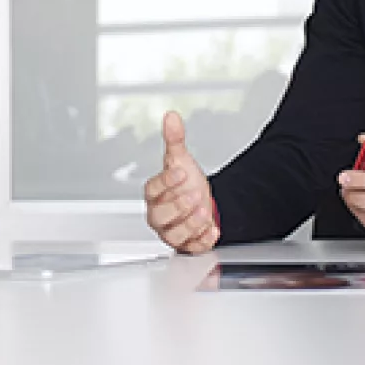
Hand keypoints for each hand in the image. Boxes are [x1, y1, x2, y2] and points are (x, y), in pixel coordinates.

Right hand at [143, 112, 219, 253]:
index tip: (181, 173)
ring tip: (204, 212)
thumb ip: (174, 139)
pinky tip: (212, 230)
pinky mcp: (186, 245)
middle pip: (159, 215)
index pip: (152, 189)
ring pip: (173, 235)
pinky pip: (191, 248)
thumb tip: (172, 116)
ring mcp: (171, 231)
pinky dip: (202, 241)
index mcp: (154, 194)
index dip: (166, 182)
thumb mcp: (181, 160)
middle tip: (194, 196)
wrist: (201, 202)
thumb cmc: (185, 183)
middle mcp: (159, 215)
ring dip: (190, 225)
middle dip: (178, 206)